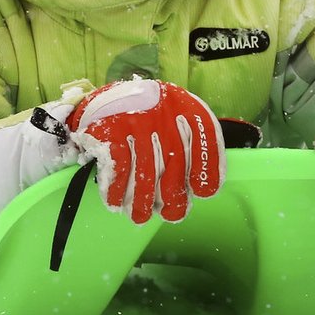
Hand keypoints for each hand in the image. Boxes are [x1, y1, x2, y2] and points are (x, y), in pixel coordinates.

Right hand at [66, 78, 223, 224]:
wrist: (107, 98)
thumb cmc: (150, 118)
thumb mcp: (177, 120)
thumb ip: (192, 147)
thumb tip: (202, 188)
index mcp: (186, 108)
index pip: (206, 136)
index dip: (207, 168)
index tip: (203, 191)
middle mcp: (164, 114)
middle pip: (175, 163)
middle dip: (174, 197)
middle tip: (171, 215)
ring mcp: (136, 123)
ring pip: (145, 172)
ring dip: (142, 201)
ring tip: (140, 216)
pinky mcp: (111, 130)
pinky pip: (118, 167)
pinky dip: (116, 189)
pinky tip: (116, 202)